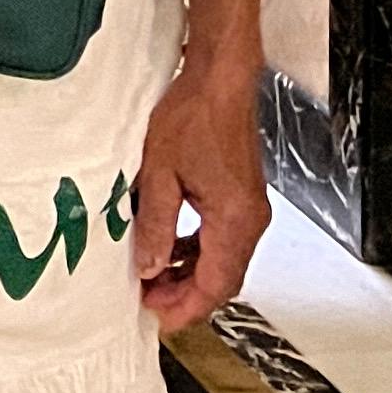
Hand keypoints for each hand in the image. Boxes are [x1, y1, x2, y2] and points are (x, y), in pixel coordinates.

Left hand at [135, 0, 271, 332]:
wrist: (220, 73)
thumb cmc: (190, 115)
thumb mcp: (161, 170)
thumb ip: (155, 222)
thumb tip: (144, 267)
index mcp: (236, 221)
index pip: (214, 285)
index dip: (183, 308)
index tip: (151, 319)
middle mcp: (250, 219)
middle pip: (220, 277)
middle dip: (182, 294)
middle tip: (141, 302)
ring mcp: (247, 205)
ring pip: (219, 257)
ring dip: (185, 270)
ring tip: (144, 276)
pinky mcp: (238, 190)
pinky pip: (217, 233)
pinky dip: (191, 246)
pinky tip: (161, 241)